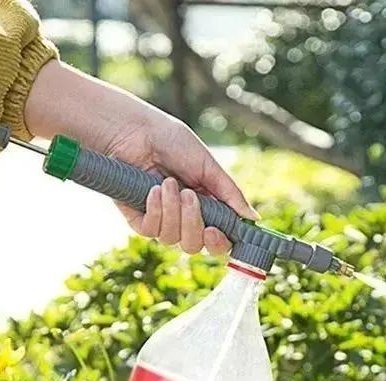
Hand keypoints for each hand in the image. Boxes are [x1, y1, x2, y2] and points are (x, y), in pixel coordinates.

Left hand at [23, 61, 256, 254]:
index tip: (219, 232)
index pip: (217, 239)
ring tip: (167, 183)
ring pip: (174, 240)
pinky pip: (152, 232)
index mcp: (205, 207)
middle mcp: (184, 218)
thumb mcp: (206, 165)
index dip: (220, 243)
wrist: (133, 130)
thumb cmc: (169, 140)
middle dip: (195, 224)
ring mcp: (161, 221)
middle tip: (190, 197)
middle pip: (196, 246)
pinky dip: (155, 211)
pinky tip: (152, 189)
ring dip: (173, 212)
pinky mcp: (138, 220)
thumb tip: (252, 217)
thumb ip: (229, 193)